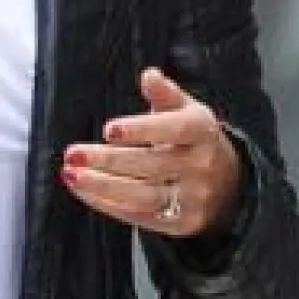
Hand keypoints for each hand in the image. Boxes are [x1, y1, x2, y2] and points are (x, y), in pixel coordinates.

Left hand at [60, 67, 243, 239]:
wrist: (228, 186)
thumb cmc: (194, 140)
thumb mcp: (187, 112)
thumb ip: (165, 94)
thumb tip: (149, 75)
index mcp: (202, 132)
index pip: (173, 129)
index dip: (140, 130)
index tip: (108, 129)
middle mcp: (201, 166)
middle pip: (150, 165)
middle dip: (107, 160)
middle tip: (73, 153)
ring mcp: (192, 198)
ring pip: (141, 195)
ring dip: (101, 185)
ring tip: (71, 174)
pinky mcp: (180, 224)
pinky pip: (137, 215)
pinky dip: (105, 203)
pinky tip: (83, 189)